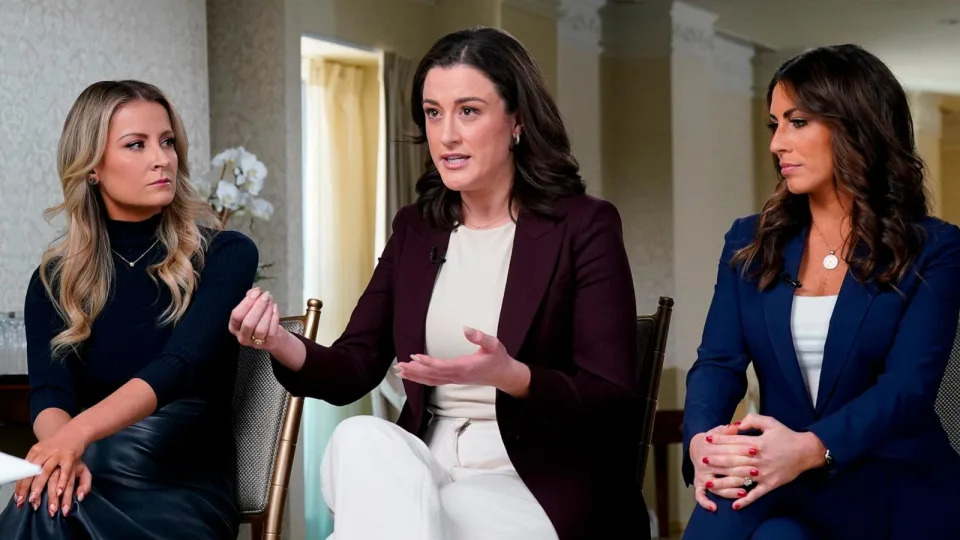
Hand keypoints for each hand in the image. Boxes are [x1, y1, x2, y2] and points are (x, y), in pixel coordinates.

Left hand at [15, 423, 90, 511]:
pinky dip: (61, 482)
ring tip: (35, 500)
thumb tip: (25, 479)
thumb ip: (35, 462)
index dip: (20, 485)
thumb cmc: (58, 443)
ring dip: (39, 487)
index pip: (24, 470)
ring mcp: (57, 454)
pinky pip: (64, 471)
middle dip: (26, 488)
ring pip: (45, 472)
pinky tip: (58, 492)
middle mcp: (44, 452)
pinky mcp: (69, 456)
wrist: (75, 430)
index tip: (18, 497)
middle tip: (23, 502)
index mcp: (36, 451)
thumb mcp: (43, 449)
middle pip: (31, 472)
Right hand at [229, 287, 282, 352]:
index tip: (257, 291)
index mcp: (234, 327)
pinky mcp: (268, 343)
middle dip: (258, 307)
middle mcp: (242, 336)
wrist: (272, 336)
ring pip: (260, 328)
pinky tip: (275, 308)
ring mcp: (255, 343)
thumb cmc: (259, 320)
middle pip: (248, 323)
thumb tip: (255, 291)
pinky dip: (274, 318)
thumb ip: (250, 298)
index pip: (236, 315)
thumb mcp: (252, 308)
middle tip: (266, 295)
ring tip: (271, 301)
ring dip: (267, 312)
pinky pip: (271, 331)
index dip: (247, 302)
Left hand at [396, 327, 530, 396]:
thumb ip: (480, 336)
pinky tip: (412, 376)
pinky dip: (421, 379)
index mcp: (465, 367)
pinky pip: (434, 381)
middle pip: (431, 375)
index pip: (442, 366)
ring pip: (431, 380)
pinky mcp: (454, 379)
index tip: (414, 357)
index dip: (427, 362)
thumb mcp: (494, 344)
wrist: (504, 375)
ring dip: (415, 376)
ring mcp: (454, 379)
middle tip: (399, 366)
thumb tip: (465, 328)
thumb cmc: (498, 359)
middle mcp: (457, 376)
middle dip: (414, 371)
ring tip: (400, 371)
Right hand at [689, 423, 753, 511]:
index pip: (727, 448)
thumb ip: (726, 430)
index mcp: (708, 447)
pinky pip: (700, 495)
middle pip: (724, 467)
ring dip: (730, 488)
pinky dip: (705, 502)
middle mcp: (702, 462)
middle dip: (742, 469)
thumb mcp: (717, 430)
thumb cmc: (713, 439)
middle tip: (756, 471)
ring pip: (716, 485)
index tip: (756, 449)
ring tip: (744, 489)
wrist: (696, 446)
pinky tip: (714, 508)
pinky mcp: (699, 484)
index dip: (742, 448)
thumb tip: (736, 427)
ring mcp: (701, 475)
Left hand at [707, 413, 825, 510]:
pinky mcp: (771, 484)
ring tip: (709, 483)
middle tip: (702, 460)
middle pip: (734, 460)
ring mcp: (764, 473)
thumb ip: (752, 420)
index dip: (719, 440)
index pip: (734, 441)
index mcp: (758, 443)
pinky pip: (757, 494)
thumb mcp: (770, 423)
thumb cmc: (786, 435)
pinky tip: (734, 505)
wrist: (806, 451)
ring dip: (724, 481)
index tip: (706, 439)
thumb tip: (735, 424)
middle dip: (717, 460)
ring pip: (741, 478)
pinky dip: (746, 500)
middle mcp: (759, 459)